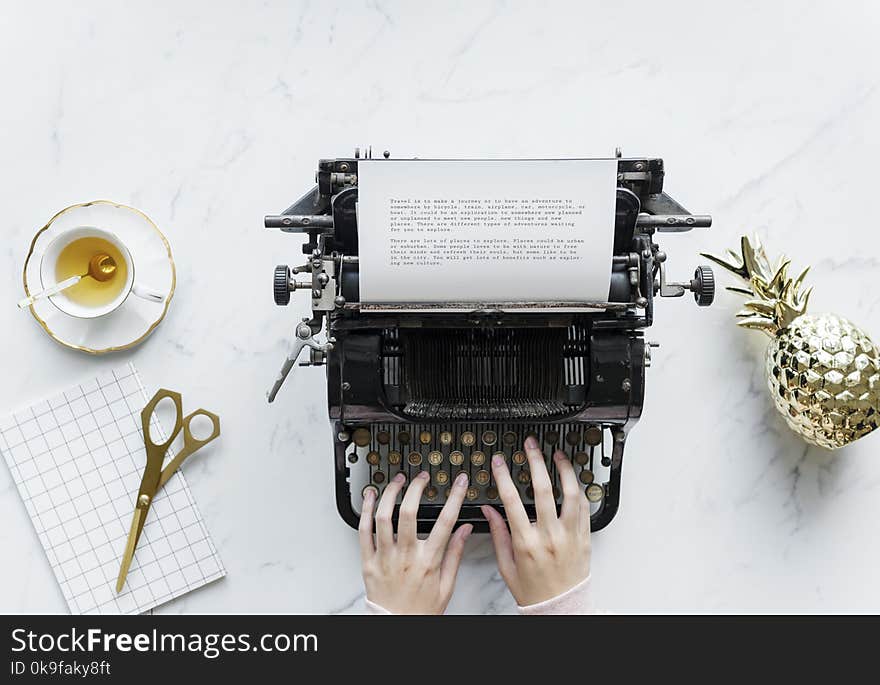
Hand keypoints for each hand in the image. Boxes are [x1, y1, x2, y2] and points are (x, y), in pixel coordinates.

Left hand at [360, 470, 472, 613]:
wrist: (396, 628)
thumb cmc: (421, 610)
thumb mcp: (447, 586)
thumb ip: (455, 554)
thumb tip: (465, 529)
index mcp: (428, 561)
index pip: (445, 521)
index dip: (455, 497)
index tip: (460, 482)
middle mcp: (405, 556)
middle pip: (409, 513)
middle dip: (416, 488)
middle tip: (422, 477)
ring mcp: (384, 558)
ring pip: (383, 517)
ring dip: (390, 493)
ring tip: (397, 481)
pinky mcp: (367, 562)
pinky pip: (363, 531)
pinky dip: (365, 510)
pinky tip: (370, 496)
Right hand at [481, 436, 590, 606]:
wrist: (561, 609)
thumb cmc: (534, 592)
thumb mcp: (507, 566)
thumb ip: (499, 535)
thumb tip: (489, 511)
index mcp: (526, 543)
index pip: (512, 501)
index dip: (504, 477)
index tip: (500, 462)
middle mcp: (550, 536)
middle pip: (543, 489)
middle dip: (535, 461)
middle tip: (531, 445)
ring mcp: (570, 536)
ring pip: (571, 494)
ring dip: (564, 470)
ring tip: (558, 454)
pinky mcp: (584, 538)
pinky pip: (584, 508)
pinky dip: (578, 490)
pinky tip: (572, 480)